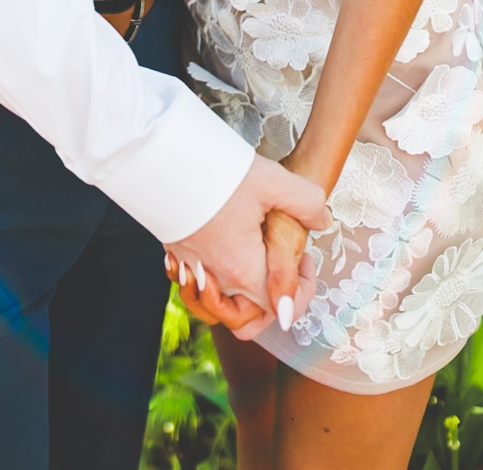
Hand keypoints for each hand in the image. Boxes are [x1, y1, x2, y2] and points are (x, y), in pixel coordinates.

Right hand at [167, 154, 327, 338]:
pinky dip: (210, 279)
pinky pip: (195, 283)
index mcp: (244, 270)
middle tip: (278, 265)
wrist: (161, 159)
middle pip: (245, 322)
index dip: (301, 294)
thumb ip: (306, 202)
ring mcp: (191, 267)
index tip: (304, 262)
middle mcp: (216, 278)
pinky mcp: (176, 250)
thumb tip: (321, 220)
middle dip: (267, 305)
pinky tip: (219, 247)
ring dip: (236, 296)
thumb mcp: (272, 181)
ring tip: (250, 257)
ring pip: (217, 308)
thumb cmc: (216, 173)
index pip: (280, 311)